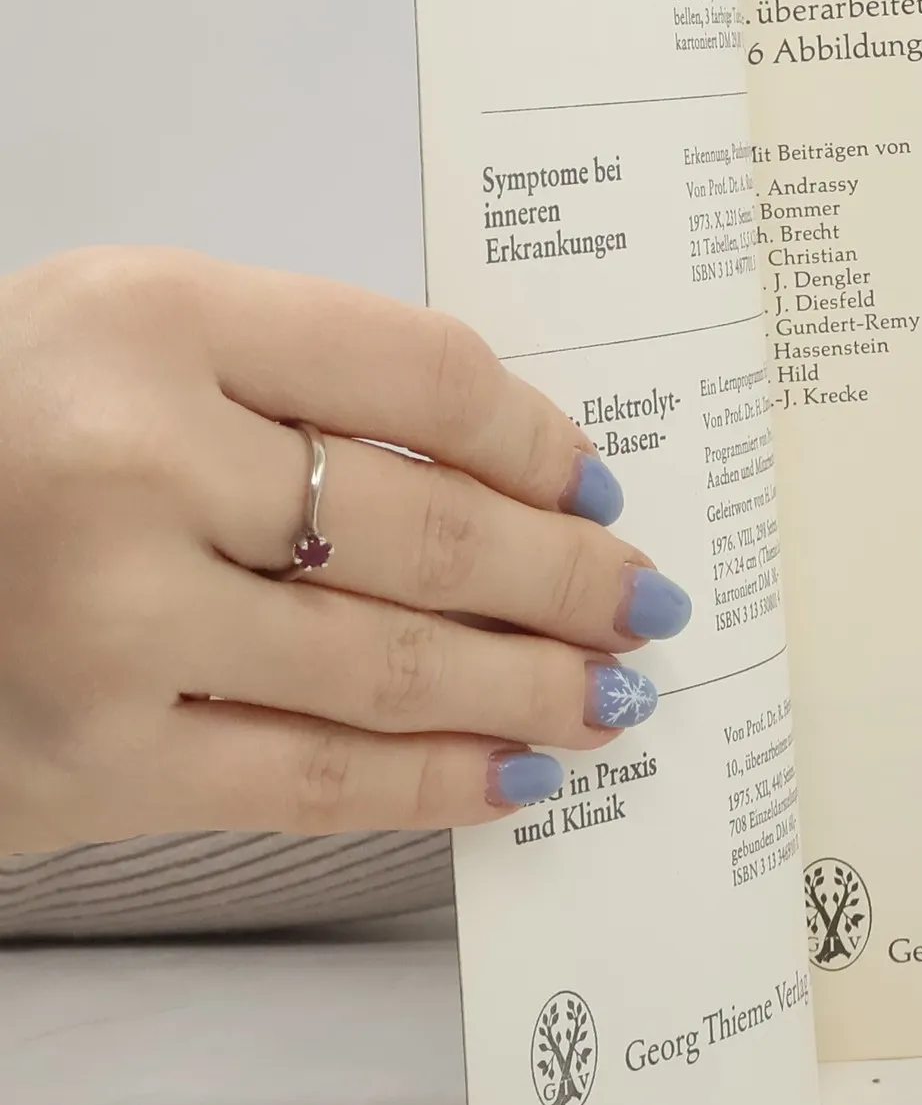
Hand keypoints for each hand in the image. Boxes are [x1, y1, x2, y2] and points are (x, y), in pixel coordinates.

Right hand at [0, 249, 689, 851]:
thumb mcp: (116, 340)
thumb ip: (290, 380)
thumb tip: (512, 474)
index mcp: (147, 319)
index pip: (419, 374)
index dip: (539, 440)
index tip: (597, 483)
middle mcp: (129, 463)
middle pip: (431, 527)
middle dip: (570, 577)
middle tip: (648, 601)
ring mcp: (108, 625)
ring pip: (395, 665)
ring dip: (535, 688)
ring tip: (616, 695)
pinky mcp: (90, 763)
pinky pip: (312, 782)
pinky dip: (436, 786)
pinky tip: (517, 779)